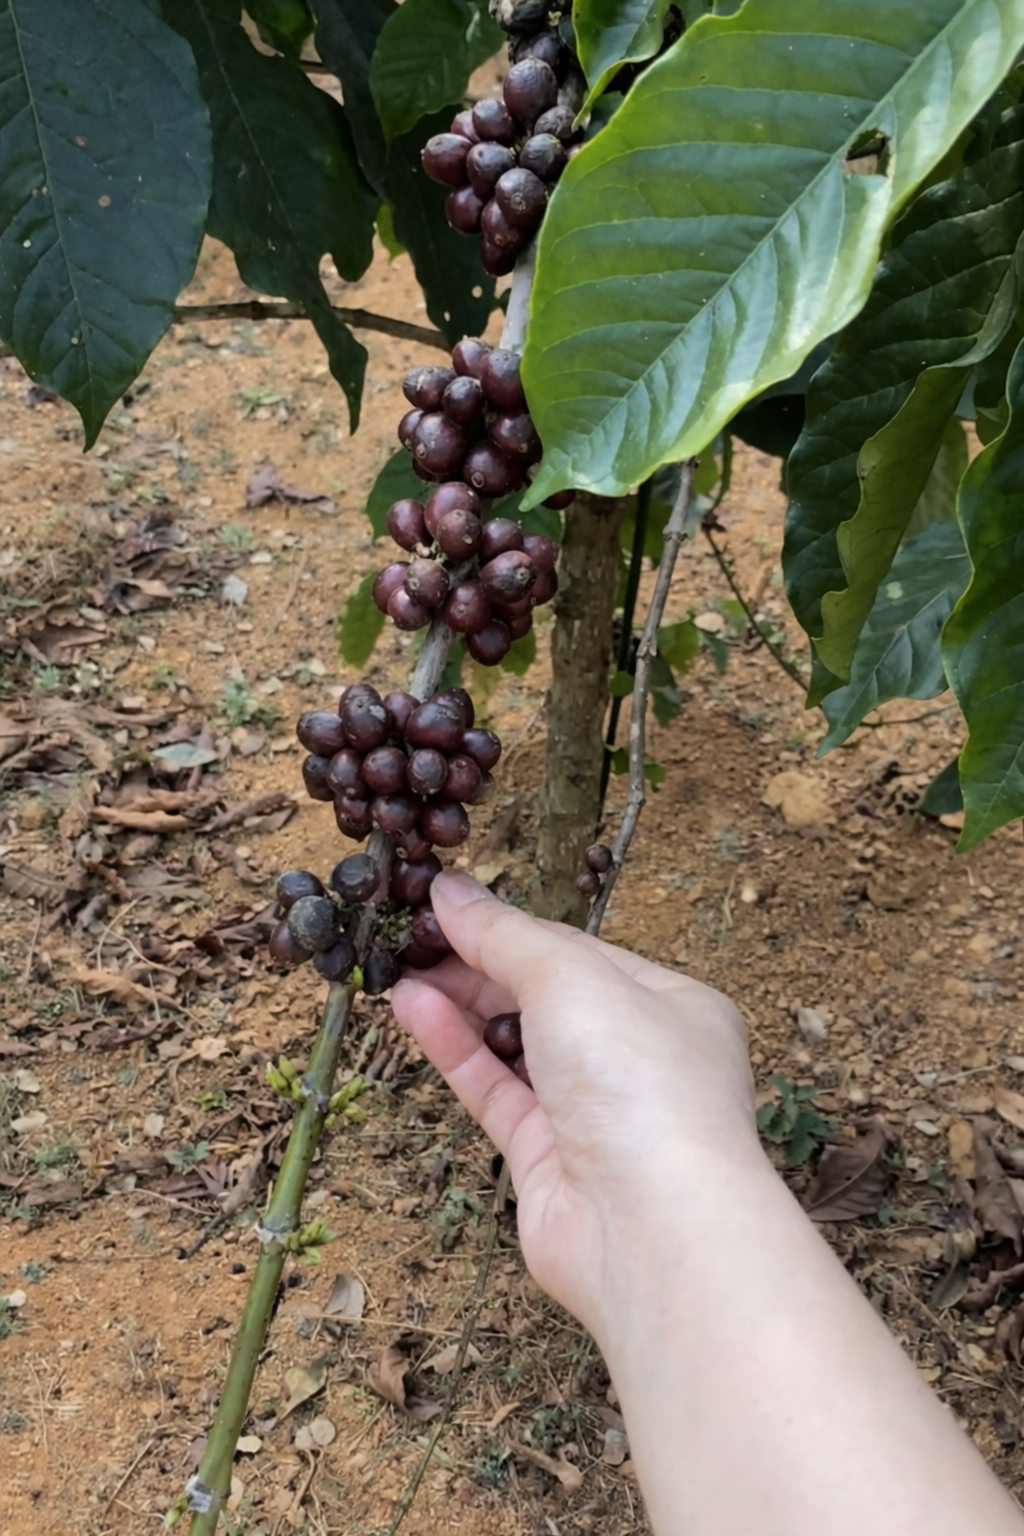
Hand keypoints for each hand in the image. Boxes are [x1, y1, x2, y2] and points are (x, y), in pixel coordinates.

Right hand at [391, 870, 759, 1336]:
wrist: (652, 1231)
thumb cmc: (641, 1084)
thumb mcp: (572, 978)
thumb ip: (506, 935)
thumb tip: (450, 891)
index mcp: (671, 1006)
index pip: (581, 953)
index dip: (512, 927)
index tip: (446, 903)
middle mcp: (636, 1059)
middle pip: (545, 998)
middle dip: (479, 965)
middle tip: (411, 936)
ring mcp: (593, 1114)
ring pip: (515, 1047)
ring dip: (459, 1005)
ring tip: (398, 969)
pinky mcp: (548, 1161)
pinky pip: (494, 1091)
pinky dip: (455, 1049)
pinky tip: (413, 1010)